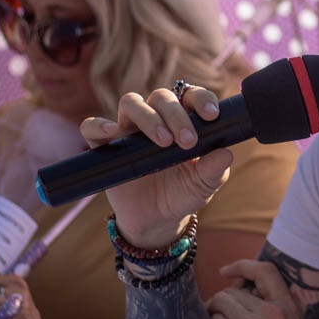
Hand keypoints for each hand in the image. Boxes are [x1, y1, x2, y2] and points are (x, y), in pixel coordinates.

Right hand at [80, 85, 232, 248]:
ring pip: (131, 103)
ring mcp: (128, 132)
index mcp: (182, 121)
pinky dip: (99, 125)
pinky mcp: (105, 148)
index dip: (201, 99)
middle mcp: (155, 119)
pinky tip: (112, 133)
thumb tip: (226, 153)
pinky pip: (92, 128)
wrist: (156, 221)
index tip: (211, 116)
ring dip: (148, 117)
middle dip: (176, 114)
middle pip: (161, 97)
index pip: (190, 96)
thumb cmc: (183, 194)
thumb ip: (215, 170)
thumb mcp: (204, 185)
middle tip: (187, 140)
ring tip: (163, 142)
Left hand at [208, 261, 318, 318]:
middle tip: (222, 309)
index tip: (227, 270)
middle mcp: (269, 313)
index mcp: (288, 308)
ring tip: (216, 318)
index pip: (265, 271)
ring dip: (215, 310)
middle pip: (234, 291)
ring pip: (221, 302)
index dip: (243, 266)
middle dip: (224, 298)